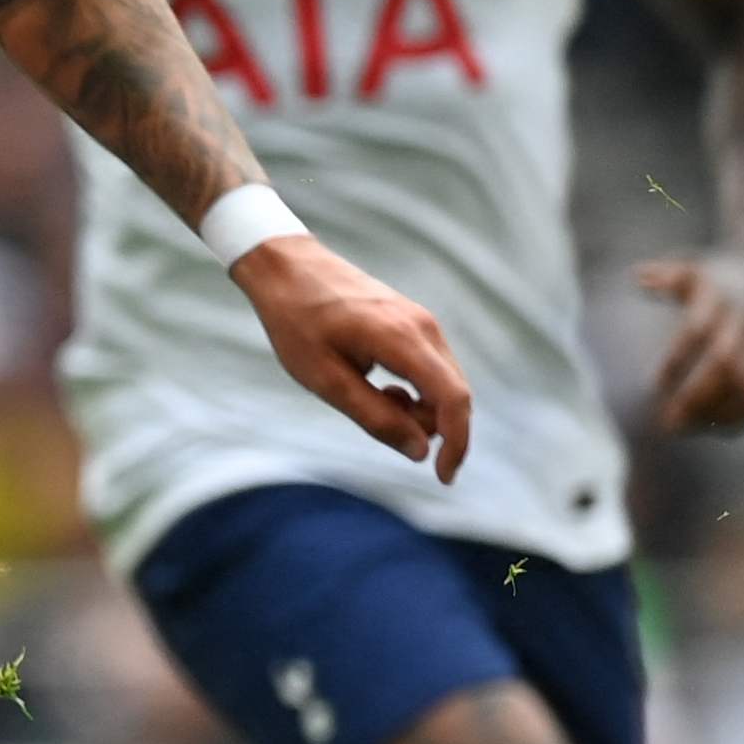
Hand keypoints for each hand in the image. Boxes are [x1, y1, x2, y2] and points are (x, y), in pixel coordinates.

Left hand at [234, 234, 469, 480]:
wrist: (286, 266)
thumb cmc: (296, 322)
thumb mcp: (325, 379)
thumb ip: (374, 416)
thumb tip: (420, 452)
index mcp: (403, 339)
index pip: (454, 399)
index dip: (457, 443)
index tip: (442, 477)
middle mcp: (424, 327)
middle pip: (452, 394)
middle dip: (427, 424)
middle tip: (373, 417)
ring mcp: (423, 321)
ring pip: (443, 382)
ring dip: (416, 406)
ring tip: (366, 395)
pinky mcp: (414, 321)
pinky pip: (430, 368)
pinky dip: (413, 389)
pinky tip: (376, 383)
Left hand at [636, 246, 743, 434]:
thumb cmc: (717, 276)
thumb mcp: (691, 268)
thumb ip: (665, 275)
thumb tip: (638, 276)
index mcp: (721, 299)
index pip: (697, 331)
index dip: (676, 360)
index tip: (653, 386)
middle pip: (726, 364)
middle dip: (696, 395)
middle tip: (667, 421)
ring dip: (717, 411)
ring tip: (685, 428)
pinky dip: (742, 415)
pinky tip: (714, 428)